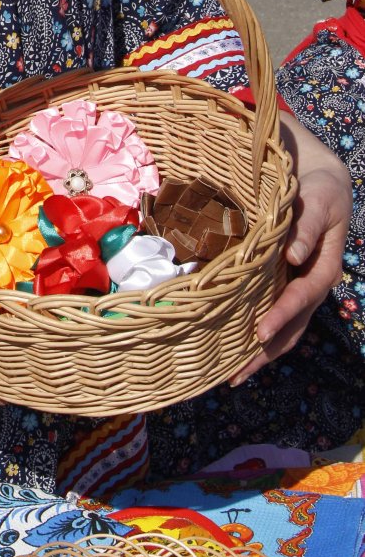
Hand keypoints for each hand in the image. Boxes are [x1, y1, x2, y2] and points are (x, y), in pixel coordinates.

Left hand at [231, 113, 350, 384]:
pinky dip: (258, 333)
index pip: (302, 298)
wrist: (322, 181)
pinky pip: (273, 312)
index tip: (259, 332)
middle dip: (267, 352)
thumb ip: (307, 227)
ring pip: (285, 329)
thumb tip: (295, 257)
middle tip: (238, 373)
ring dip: (262, 352)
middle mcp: (311, 284)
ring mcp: (299, 286)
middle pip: (294, 327)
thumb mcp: (318, 203)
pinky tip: (236, 346)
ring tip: (233, 374)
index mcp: (323, 268)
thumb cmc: (319, 191)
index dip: (282, 315)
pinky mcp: (284, 282)